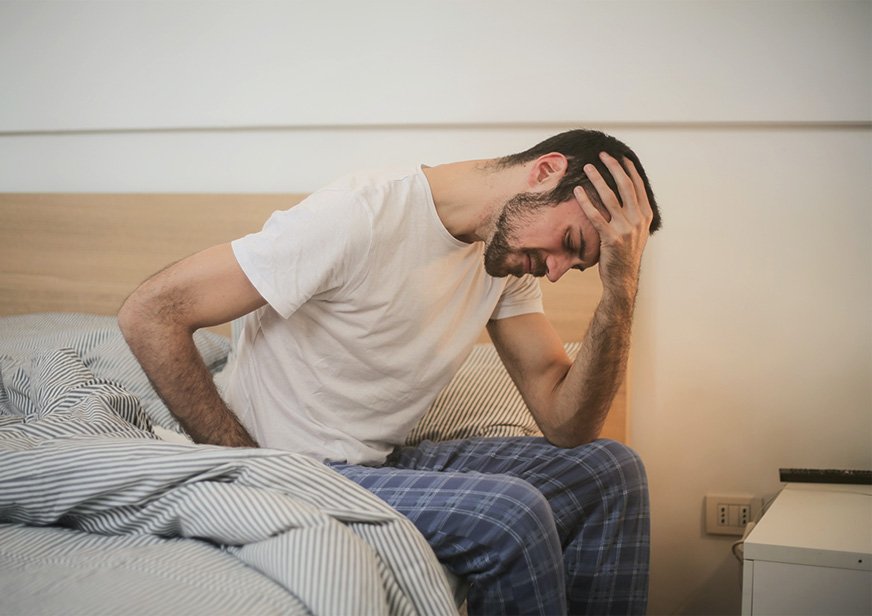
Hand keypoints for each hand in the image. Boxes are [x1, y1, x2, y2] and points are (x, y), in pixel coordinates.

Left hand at [573, 153, 653, 301]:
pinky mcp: (611, 239)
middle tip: (602, 154)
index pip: (637, 186)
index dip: (628, 169)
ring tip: (587, 167)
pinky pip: (596, 216)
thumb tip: (624, 193)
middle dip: (614, 167)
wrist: (622, 279)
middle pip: (626, 186)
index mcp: (645, 215)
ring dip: (598, 180)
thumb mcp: (636, 231)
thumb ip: (633, 213)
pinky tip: (577, 191)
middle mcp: (638, 220)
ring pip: (610, 198)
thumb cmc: (624, 254)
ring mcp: (626, 229)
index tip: (619, 156)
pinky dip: (586, 202)